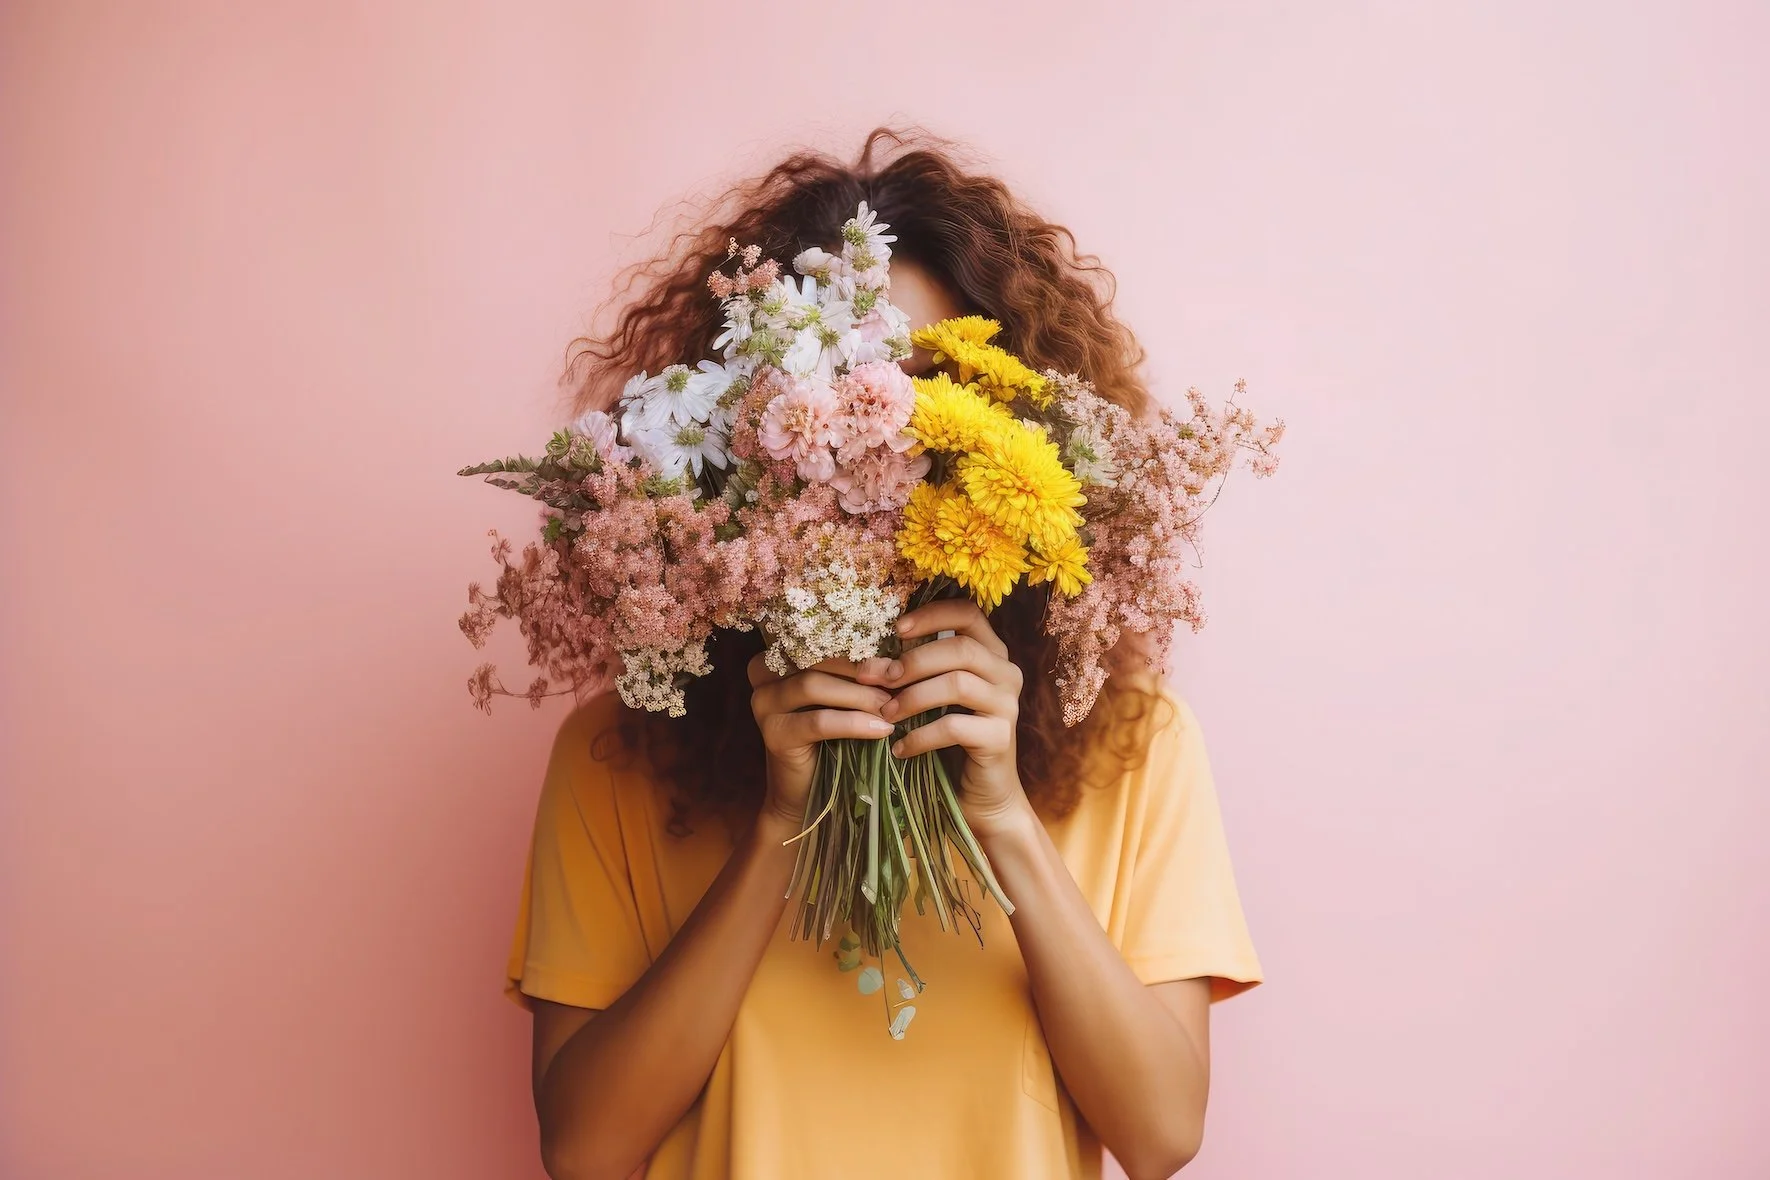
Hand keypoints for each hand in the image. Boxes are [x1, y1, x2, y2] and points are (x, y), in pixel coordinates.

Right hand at [747, 653, 895, 829]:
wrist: (804, 792)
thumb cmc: (828, 737)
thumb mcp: (838, 697)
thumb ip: (852, 673)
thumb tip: (897, 654)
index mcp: (778, 655)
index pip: (821, 639)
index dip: (859, 647)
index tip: (894, 659)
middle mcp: (763, 673)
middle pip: (817, 658)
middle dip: (862, 669)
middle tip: (897, 680)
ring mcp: (763, 704)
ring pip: (814, 686)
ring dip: (860, 695)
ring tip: (891, 706)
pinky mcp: (773, 734)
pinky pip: (819, 721)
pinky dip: (854, 723)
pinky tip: (881, 729)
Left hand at [874, 599, 1032, 837]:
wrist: (981, 794)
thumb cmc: (950, 739)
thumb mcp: (932, 698)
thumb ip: (913, 673)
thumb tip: (868, 661)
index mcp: (991, 654)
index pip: (969, 614)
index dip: (933, 615)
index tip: (896, 629)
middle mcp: (1006, 673)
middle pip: (961, 648)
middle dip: (913, 661)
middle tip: (877, 679)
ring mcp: (1007, 705)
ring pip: (958, 683)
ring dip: (914, 697)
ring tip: (886, 714)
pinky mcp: (1000, 738)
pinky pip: (955, 726)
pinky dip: (920, 735)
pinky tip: (900, 747)